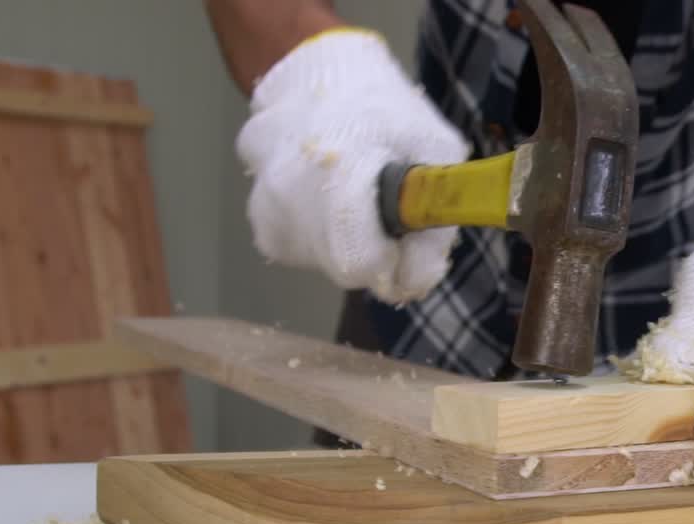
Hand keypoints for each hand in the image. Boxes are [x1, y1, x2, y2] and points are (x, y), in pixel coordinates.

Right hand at [236, 30, 468, 303]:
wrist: (315, 72)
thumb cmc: (382, 107)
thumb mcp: (434, 147)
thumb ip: (434, 219)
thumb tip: (418, 280)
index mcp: (339, 176)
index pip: (361, 263)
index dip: (392, 260)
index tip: (403, 235)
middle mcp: (291, 195)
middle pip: (343, 266)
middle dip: (373, 249)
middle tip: (385, 208)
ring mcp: (268, 206)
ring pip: (321, 260)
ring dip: (345, 241)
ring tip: (355, 193)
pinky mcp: (258, 217)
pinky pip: (299, 248)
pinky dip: (319, 235)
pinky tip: (329, 197)